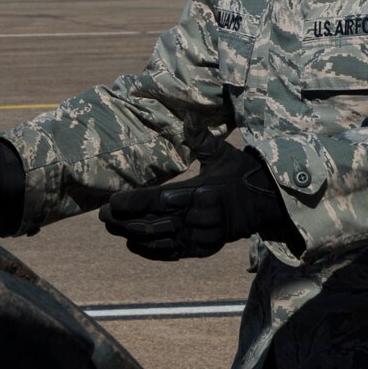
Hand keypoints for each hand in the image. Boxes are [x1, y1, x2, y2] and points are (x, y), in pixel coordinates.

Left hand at [99, 143, 286, 260]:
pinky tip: (132, 244)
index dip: (132, 204)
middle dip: (124, 221)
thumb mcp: (222, 153)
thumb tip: (188, 115)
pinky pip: (171, 253)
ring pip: (159, 241)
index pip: (158, 201)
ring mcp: (201, 237)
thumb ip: (200, 137)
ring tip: (112, 228)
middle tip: (102, 217)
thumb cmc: (238, 173)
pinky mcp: (203, 249)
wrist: (265, 203)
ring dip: (132, 236)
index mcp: (201, 192)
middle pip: (153, 223)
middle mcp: (199, 218)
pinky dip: (150, 251)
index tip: (111, 202)